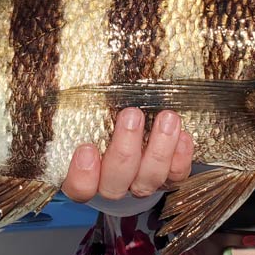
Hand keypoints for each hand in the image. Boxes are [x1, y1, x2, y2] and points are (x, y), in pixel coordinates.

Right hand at [61, 108, 193, 202]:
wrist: (131, 137)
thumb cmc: (99, 121)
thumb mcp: (85, 114)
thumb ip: (77, 105)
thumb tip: (70, 67)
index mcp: (84, 175)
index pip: (78, 187)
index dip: (82, 174)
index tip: (86, 148)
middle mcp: (112, 184)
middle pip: (116, 182)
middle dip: (125, 149)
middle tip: (131, 115)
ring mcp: (140, 183)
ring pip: (149, 179)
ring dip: (159, 148)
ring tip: (167, 118)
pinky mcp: (167, 178)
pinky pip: (176, 176)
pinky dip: (181, 158)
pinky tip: (184, 136)